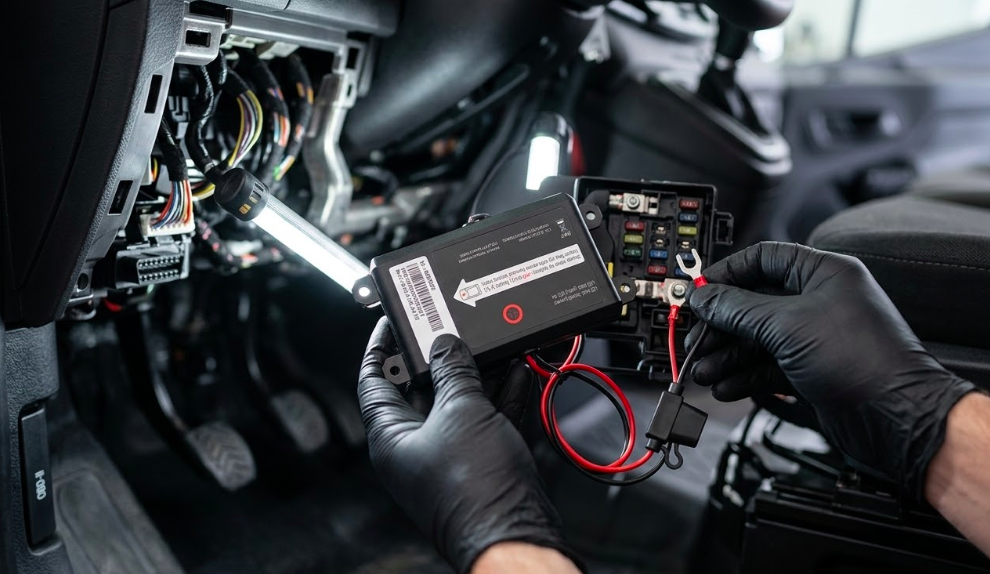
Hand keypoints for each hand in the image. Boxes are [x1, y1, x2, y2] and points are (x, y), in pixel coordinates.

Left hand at [357, 318, 574, 573]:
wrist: (515, 533)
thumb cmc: (473, 490)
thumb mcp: (461, 411)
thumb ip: (453, 370)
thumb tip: (445, 345)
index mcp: (390, 437)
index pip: (373, 381)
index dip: (379, 347)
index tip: (390, 321)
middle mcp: (415, 446)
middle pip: (420, 387)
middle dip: (441, 356)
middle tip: (452, 327)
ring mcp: (449, 454)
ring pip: (458, 401)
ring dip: (477, 373)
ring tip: (493, 344)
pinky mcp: (480, 460)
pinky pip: (486, 418)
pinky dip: (500, 395)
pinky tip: (516, 371)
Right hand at [686, 242, 976, 498]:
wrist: (896, 419)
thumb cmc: (864, 361)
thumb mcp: (786, 325)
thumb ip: (738, 309)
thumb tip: (706, 298)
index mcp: (823, 274)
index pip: (764, 259)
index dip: (728, 272)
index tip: (700, 290)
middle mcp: (819, 303)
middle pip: (753, 304)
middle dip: (720, 324)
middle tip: (695, 338)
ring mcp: (814, 339)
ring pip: (756, 340)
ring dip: (726, 356)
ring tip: (703, 370)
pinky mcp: (810, 373)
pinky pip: (766, 368)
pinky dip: (743, 378)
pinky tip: (726, 387)